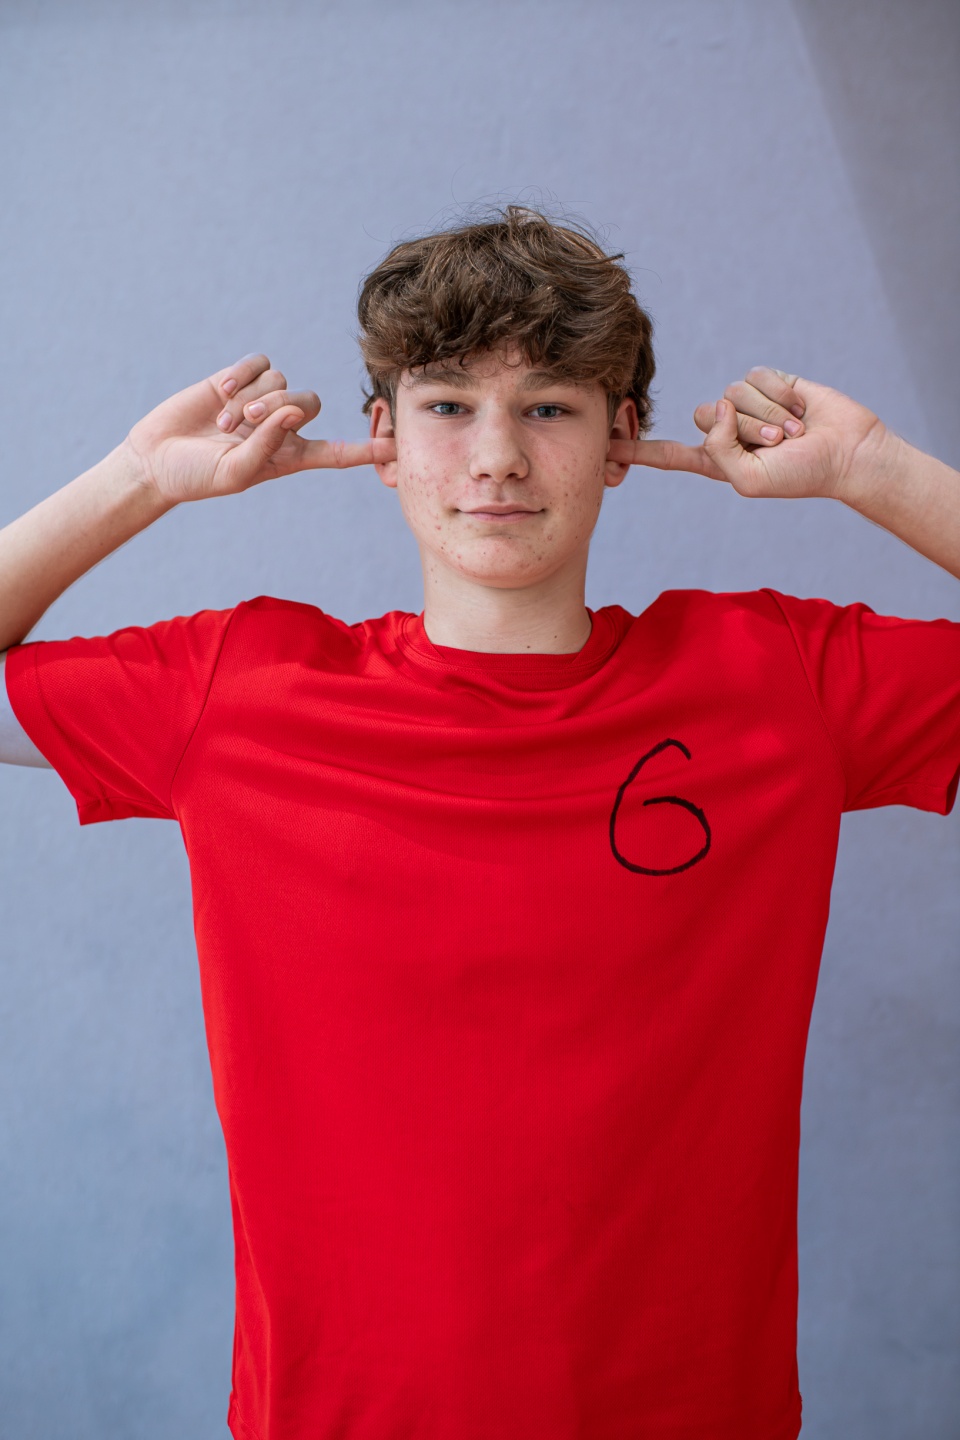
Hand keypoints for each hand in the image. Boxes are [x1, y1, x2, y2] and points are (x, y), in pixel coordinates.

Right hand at [124, 353, 396, 504]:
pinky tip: (220, 393)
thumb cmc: (199, 477)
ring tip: (223, 421)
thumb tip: (293, 412)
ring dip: (252, 398)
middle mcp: (281, 427)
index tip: (397, 447)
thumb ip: (267, 444)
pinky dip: (242, 376)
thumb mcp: (236, 472)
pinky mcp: (238, 379)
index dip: (366, 449)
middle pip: (309, 402)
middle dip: (278, 409)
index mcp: (290, 457)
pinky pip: (259, 363)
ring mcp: (260, 400)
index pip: (337, 452)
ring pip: (282, 381)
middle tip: (243, 425)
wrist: (157, 458)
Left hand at [608, 366, 887, 501]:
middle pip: (706, 415)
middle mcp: (727, 430)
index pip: (668, 454)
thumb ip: (719, 451)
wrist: (847, 453)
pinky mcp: (768, 382)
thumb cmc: (801, 476)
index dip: (637, 450)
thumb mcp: (749, 480)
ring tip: (792, 431)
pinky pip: (757, 376)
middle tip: (778, 445)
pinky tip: (800, 409)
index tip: (605, 447)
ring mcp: (747, 405)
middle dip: (745, 429)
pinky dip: (780, 394)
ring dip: (767, 414)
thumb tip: (716, 408)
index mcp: (716, 460)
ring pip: (733, 394)